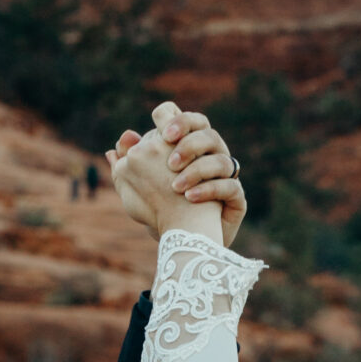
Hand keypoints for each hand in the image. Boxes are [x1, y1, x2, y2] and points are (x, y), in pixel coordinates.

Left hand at [106, 103, 245, 248]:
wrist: (182, 242)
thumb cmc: (161, 210)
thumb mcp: (137, 186)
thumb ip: (127, 162)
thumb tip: (124, 137)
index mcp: (189, 148)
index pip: (189, 121)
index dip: (178, 119)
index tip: (163, 132)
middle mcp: (211, 158)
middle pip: (209, 133)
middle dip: (189, 142)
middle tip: (170, 159)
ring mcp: (226, 178)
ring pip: (223, 160)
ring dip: (197, 170)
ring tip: (175, 186)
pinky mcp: (236, 199)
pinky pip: (231, 187)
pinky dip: (210, 190)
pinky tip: (189, 197)